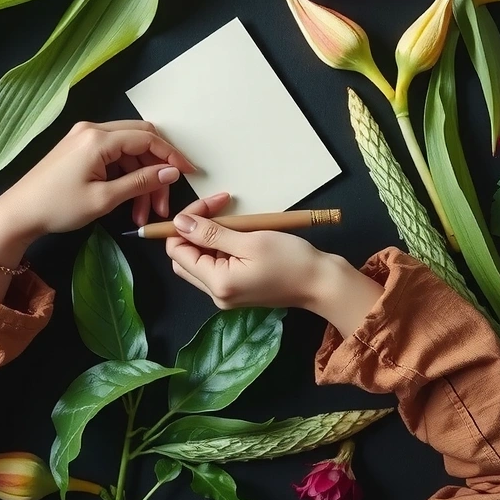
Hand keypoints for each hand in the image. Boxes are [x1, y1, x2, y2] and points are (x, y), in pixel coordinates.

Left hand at [0, 120, 192, 300]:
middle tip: (164, 201)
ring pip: (129, 152)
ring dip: (141, 180)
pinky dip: (126, 178)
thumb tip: (171, 171)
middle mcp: (93, 130)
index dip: (172, 156)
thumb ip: (140, 182)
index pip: (147, 139)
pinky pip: (114, 157)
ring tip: (143, 214)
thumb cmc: (58, 207)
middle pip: (141, 140)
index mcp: (98, 138)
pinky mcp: (80, 149)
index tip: (190, 173)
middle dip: (158, 171)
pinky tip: (128, 204)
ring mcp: (85, 137)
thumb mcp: (104, 198)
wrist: (18, 213)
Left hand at [166, 196, 384, 336]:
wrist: (323, 283)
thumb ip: (211, 233)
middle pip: (185, 258)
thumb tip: (180, 222)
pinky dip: (222, 246)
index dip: (184, 225)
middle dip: (194, 229)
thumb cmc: (292, 261)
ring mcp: (227, 293)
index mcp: (216, 283)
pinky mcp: (238, 289)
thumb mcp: (250, 241)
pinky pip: (218, 265)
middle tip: (218, 208)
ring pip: (201, 260)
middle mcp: (216, 293)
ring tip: (235, 220)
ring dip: (210, 236)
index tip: (208, 206)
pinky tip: (240, 233)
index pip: (177, 252)